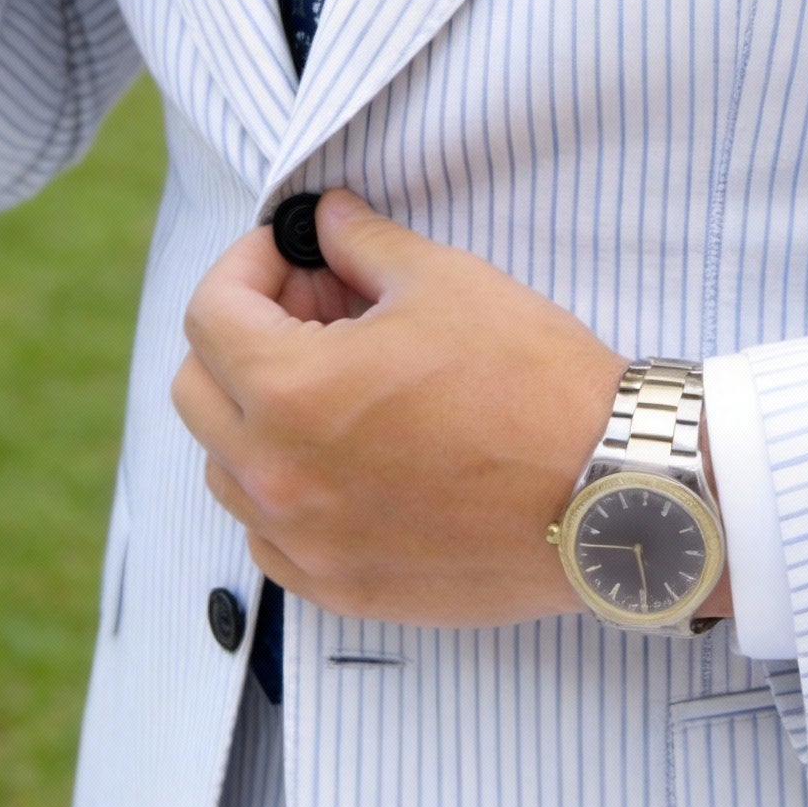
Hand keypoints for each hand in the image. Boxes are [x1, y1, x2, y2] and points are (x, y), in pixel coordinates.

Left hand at [171, 191, 635, 627]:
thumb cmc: (532, 382)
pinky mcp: (342, 588)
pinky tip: (348, 453)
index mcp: (291, 392)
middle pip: (198, 390)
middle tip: (320, 305)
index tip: (292, 252)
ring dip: (258, 410)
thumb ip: (363, 243)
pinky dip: (285, 485)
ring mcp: (306, 543)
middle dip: (244, 331)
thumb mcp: (443, 282)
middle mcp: (277, 478)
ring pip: (226, 467)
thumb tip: (328, 219)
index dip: (247, 264)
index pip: (210, 314)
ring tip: (340, 378)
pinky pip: (270, 536)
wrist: (609, 492)